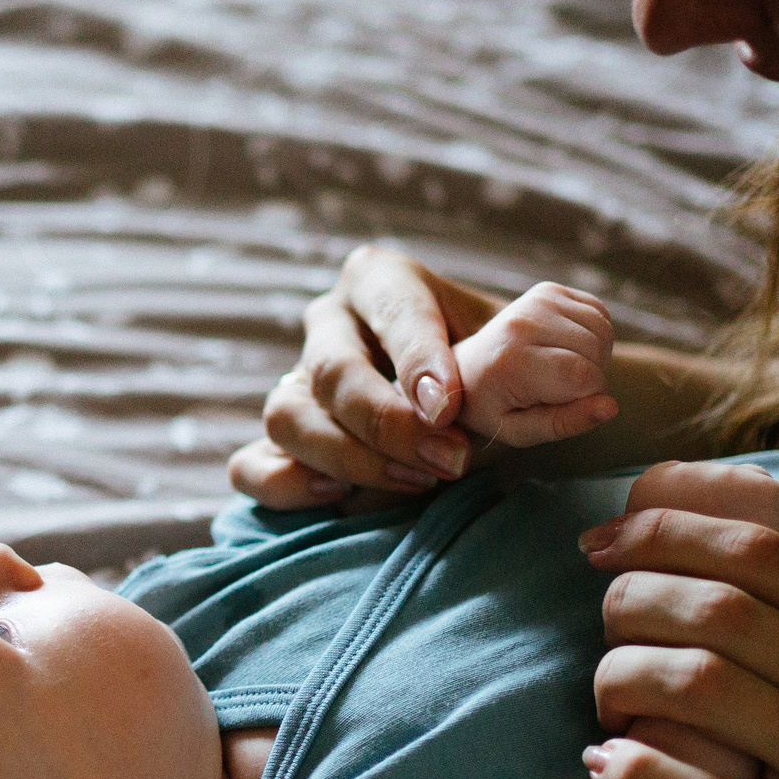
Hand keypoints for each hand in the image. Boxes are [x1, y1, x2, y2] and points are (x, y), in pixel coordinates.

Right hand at [230, 245, 506, 508]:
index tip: (446, 409)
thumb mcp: (511, 349)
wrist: (484, 404)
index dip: (417, 359)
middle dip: (388, 424)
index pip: (391, 308)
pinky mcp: (281, 441)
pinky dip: (286, 484)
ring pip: (288, 416)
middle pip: (333, 370)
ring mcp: (297, 381)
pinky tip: (337, 497)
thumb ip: (510, 364)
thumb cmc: (496, 368)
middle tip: (450, 460)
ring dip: (350, 459)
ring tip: (417, 482)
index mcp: (382, 281)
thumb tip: (528, 395)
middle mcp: (331, 324)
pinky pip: (250, 465)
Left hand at [451, 282, 619, 446]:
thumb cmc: (493, 407)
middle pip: (596, 351)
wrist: (466, 369)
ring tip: (561, 370)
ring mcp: (538, 299)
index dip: (588, 398)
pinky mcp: (550, 289)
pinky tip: (567, 349)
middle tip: (558, 388)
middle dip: (592, 378)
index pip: (584, 377)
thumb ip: (564, 423)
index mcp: (512, 360)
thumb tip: (610, 407)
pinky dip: (595, 336)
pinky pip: (600, 313)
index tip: (562, 404)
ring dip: (596, 357)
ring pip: (603, 331)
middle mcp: (524, 321)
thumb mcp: (519, 432)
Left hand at [572, 495, 778, 778]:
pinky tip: (605, 768)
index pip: (760, 550)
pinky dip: (636, 775)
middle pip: (716, 608)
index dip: (664, 533)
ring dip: (621, 680)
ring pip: (697, 688)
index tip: (605, 542)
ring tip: (606, 697)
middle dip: (629, 600)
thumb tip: (741, 564)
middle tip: (601, 618)